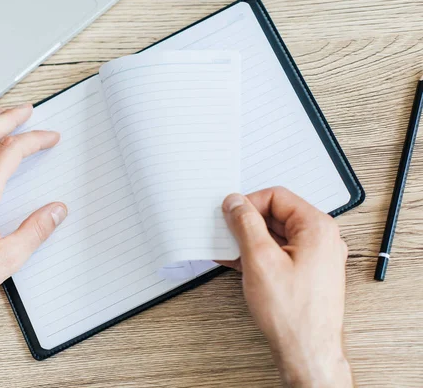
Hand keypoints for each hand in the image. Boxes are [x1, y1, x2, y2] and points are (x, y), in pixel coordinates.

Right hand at [219, 187, 352, 386]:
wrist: (308, 351)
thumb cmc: (292, 313)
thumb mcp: (259, 259)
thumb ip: (245, 224)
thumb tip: (235, 203)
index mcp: (316, 227)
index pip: (277, 196)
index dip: (248, 203)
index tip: (229, 214)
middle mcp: (321, 239)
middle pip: (277, 214)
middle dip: (248, 222)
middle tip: (225, 231)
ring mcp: (316, 257)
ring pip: (277, 235)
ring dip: (250, 239)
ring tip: (227, 248)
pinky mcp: (308, 273)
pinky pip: (280, 253)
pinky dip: (259, 254)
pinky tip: (237, 262)